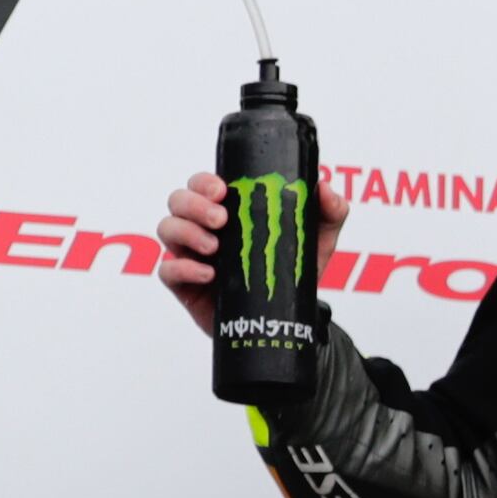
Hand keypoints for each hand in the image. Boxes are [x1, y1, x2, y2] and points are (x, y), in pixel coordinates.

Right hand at [157, 169, 351, 337]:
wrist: (289, 315)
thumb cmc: (295, 269)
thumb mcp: (318, 238)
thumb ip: (329, 211)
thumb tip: (322, 187)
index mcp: (231, 209)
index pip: (204, 185)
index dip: (204, 182)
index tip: (222, 190)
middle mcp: (204, 226)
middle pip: (178, 201)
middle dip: (194, 204)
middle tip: (222, 219)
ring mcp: (192, 254)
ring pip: (167, 229)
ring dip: (186, 232)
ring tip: (214, 246)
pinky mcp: (185, 284)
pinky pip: (168, 270)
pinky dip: (183, 268)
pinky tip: (208, 274)